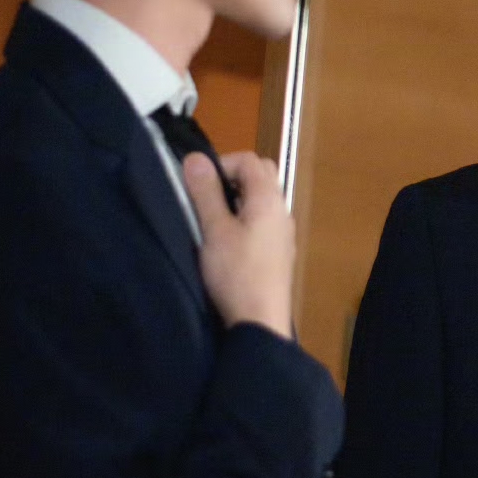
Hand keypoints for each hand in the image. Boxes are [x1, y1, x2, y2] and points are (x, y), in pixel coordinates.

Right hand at [185, 151, 293, 337]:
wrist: (260, 320)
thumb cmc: (236, 273)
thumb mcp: (214, 230)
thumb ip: (205, 192)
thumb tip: (195, 158)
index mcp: (269, 198)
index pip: (250, 159)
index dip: (221, 164)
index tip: (199, 186)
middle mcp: (282, 210)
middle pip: (260, 175)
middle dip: (230, 179)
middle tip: (206, 199)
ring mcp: (283, 231)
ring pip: (261, 199)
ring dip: (235, 201)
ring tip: (212, 222)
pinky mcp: (278, 251)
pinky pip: (262, 221)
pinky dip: (244, 219)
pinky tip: (226, 242)